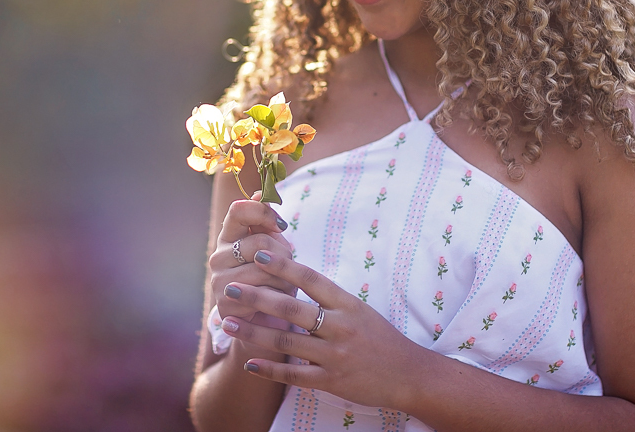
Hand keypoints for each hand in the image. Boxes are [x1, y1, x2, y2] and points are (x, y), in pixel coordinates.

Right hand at [210, 200, 295, 358]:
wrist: (265, 321)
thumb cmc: (272, 277)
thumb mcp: (272, 246)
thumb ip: (266, 221)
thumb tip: (261, 193)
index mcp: (229, 236)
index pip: (238, 209)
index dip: (263, 213)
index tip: (281, 226)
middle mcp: (218, 257)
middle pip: (258, 242)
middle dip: (283, 253)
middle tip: (289, 265)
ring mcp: (219, 282)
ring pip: (263, 269)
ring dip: (284, 278)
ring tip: (287, 285)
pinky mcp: (225, 307)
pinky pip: (261, 295)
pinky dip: (277, 297)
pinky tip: (277, 302)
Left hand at [219, 249, 423, 409]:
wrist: (408, 374)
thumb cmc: (379, 337)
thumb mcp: (358, 309)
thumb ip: (328, 297)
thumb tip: (295, 276)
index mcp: (346, 304)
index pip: (310, 279)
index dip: (282, 265)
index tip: (257, 253)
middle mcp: (340, 327)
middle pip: (291, 309)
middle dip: (256, 297)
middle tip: (228, 288)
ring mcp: (335, 355)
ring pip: (286, 342)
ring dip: (253, 332)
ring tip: (227, 322)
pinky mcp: (331, 381)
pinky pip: (294, 375)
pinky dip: (269, 370)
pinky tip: (248, 363)